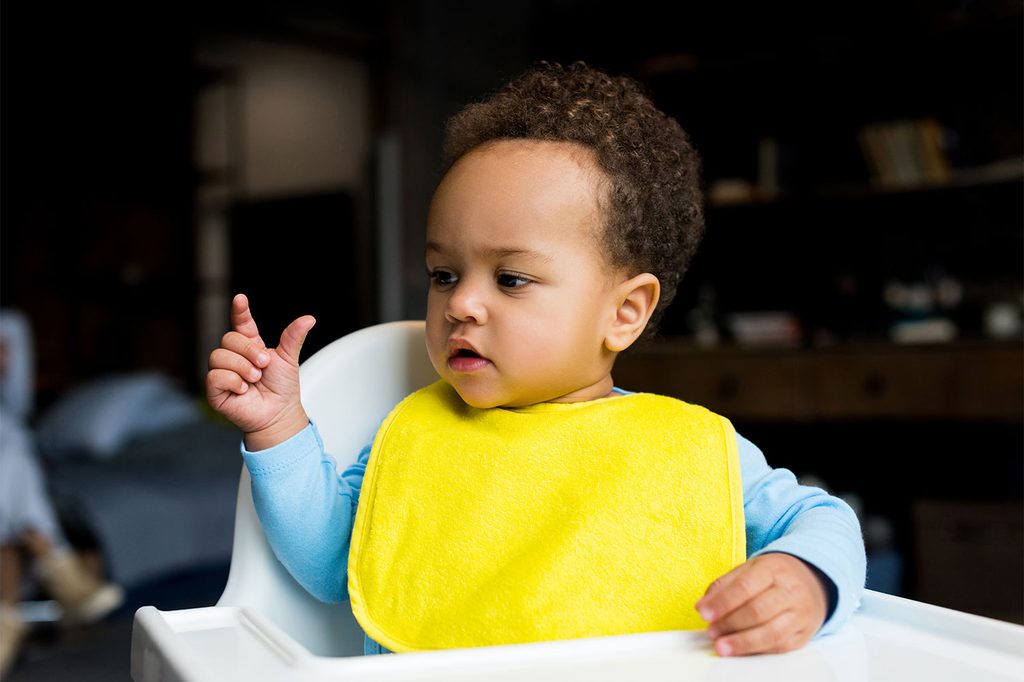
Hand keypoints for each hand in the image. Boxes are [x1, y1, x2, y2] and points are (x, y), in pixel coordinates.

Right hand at [206, 293, 315, 449]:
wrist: (278, 414)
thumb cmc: (282, 388)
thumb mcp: (289, 360)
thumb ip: (293, 338)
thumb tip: (309, 319)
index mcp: (250, 345)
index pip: (241, 323)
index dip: (240, 311)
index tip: (241, 299)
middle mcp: (233, 356)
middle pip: (228, 338)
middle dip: (249, 351)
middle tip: (263, 365)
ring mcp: (222, 371)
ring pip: (219, 356)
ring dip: (242, 368)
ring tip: (255, 379)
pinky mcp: (215, 389)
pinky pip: (214, 376)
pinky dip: (233, 381)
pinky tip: (243, 389)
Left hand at [696, 553, 827, 655]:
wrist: (812, 581)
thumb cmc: (773, 576)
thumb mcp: (749, 569)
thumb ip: (724, 585)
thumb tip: (703, 606)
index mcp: (772, 569)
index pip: (745, 587)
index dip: (722, 602)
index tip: (703, 613)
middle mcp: (790, 591)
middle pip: (758, 611)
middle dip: (730, 624)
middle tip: (711, 632)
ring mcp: (800, 613)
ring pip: (772, 632)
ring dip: (743, 642)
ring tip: (722, 646)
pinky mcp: (804, 633)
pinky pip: (780, 646)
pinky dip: (758, 650)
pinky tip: (741, 650)